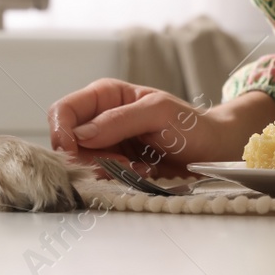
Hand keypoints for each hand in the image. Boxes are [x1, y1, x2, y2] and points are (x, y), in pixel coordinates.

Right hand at [47, 78, 258, 177]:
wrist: (212, 151)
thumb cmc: (190, 124)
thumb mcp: (158, 112)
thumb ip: (120, 120)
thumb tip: (82, 134)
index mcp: (105, 95)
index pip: (64, 110)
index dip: (62, 131)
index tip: (75, 150)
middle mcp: (100, 118)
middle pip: (68, 141)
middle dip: (90, 156)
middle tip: (123, 161)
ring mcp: (107, 144)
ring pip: (83, 162)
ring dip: (107, 169)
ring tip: (139, 167)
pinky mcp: (115, 165)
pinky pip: (100, 176)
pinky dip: (117, 178)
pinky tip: (141, 173)